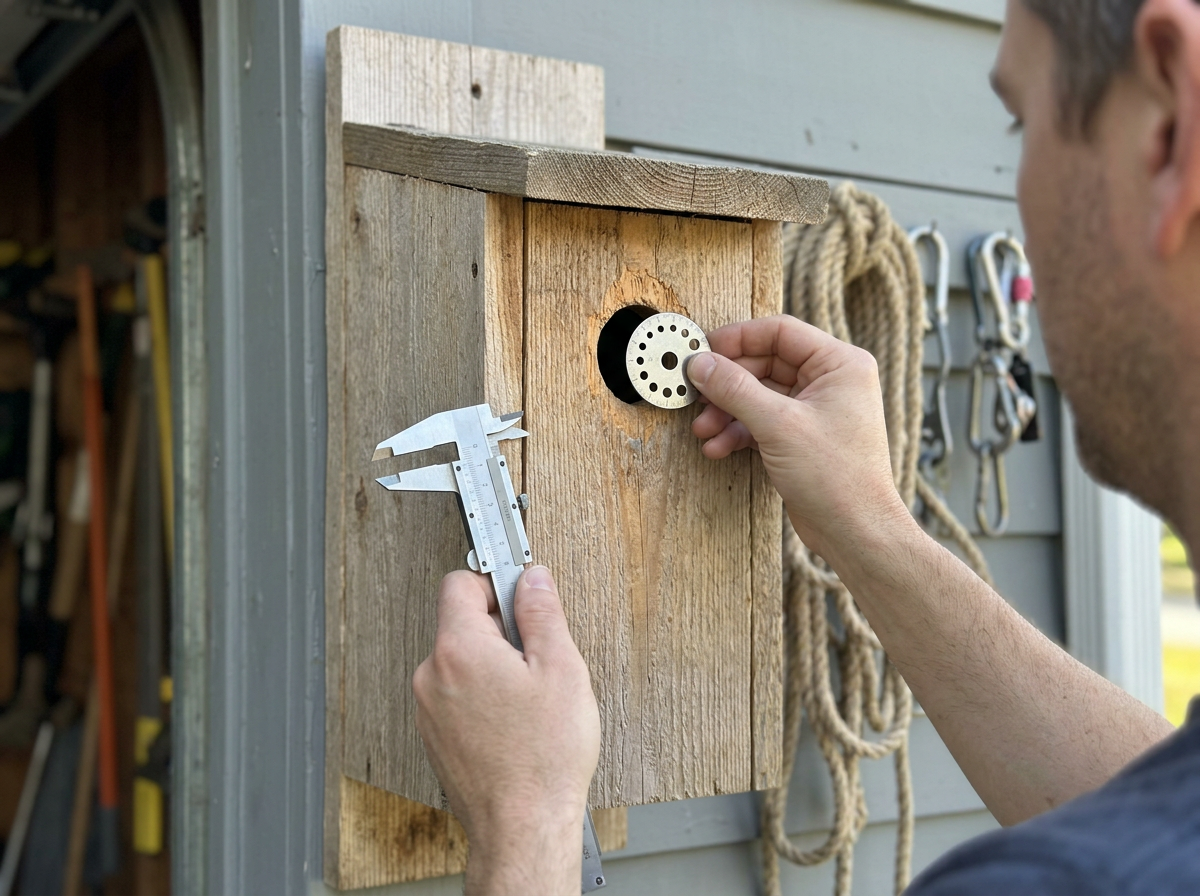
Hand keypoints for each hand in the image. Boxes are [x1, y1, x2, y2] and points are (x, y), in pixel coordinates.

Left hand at [413, 566, 599, 894]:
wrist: (522, 827)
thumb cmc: (543, 759)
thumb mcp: (561, 669)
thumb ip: (543, 613)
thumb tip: (533, 580)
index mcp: (458, 649)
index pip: (460, 582)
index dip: (495, 581)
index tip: (519, 589)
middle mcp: (432, 675)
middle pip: (460, 621)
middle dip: (499, 627)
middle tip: (536, 654)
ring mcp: (429, 709)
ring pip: (460, 660)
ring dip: (491, 664)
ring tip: (529, 695)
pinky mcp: (435, 735)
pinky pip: (456, 693)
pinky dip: (482, 694)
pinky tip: (514, 719)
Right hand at [688, 315, 909, 561]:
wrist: (855, 532)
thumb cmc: (836, 476)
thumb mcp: (778, 425)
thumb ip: (735, 389)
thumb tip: (700, 363)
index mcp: (839, 363)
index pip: (780, 332)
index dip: (737, 338)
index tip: (702, 351)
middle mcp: (830, 381)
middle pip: (764, 364)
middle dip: (726, 384)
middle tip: (695, 395)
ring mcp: (815, 411)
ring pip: (758, 396)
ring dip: (727, 412)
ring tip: (703, 430)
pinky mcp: (801, 438)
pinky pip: (761, 422)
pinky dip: (738, 432)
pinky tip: (717, 448)